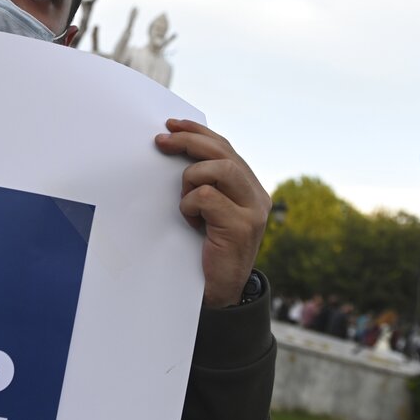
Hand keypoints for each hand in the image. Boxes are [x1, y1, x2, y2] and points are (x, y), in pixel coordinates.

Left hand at [154, 118, 270, 307]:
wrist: (217, 294)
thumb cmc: (206, 250)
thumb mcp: (207, 212)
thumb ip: (205, 185)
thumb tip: (175, 148)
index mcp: (250, 187)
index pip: (225, 148)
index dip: (199, 132)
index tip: (173, 125)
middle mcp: (258, 196)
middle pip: (224, 153)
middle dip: (190, 142)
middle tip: (162, 141)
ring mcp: (254, 211)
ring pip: (221, 169)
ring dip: (192, 177)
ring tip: (184, 197)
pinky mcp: (243, 227)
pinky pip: (208, 197)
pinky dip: (191, 204)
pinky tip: (191, 221)